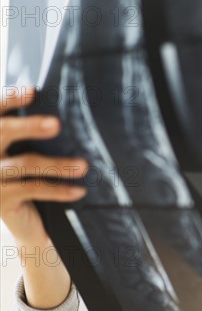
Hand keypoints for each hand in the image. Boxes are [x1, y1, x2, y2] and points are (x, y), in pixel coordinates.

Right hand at [0, 87, 88, 246]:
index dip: (9, 99)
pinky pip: (33, 189)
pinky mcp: (0, 200)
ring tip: (84, 166)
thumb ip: (34, 134)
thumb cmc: (28, 178)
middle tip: (56, 124)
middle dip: (28, 125)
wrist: (23, 219)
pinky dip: (59, 190)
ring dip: (57, 164)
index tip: (32, 91)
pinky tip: (78, 190)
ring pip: (25, 164)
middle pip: (2, 131)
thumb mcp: (27, 153)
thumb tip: (65, 117)